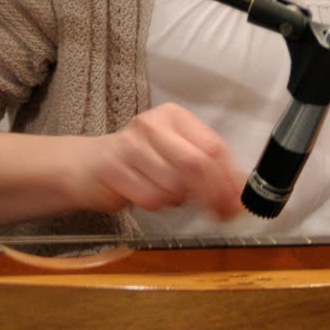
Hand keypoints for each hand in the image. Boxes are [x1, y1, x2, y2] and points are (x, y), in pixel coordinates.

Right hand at [72, 103, 246, 219]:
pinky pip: (151, 199)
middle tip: (221, 213)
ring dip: (179, 200)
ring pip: (174, 186)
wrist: (88, 164)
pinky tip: (149, 195)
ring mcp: (130, 147)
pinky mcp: (113, 170)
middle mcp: (152, 126)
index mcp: (174, 117)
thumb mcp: (176, 151)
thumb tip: (241, 191)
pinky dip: (158, 205)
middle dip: (213, 195)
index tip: (238, 201)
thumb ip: (208, 167)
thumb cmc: (140, 159)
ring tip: (169, 194)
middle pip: (196, 165)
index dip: (229, 178)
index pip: (213, 147)